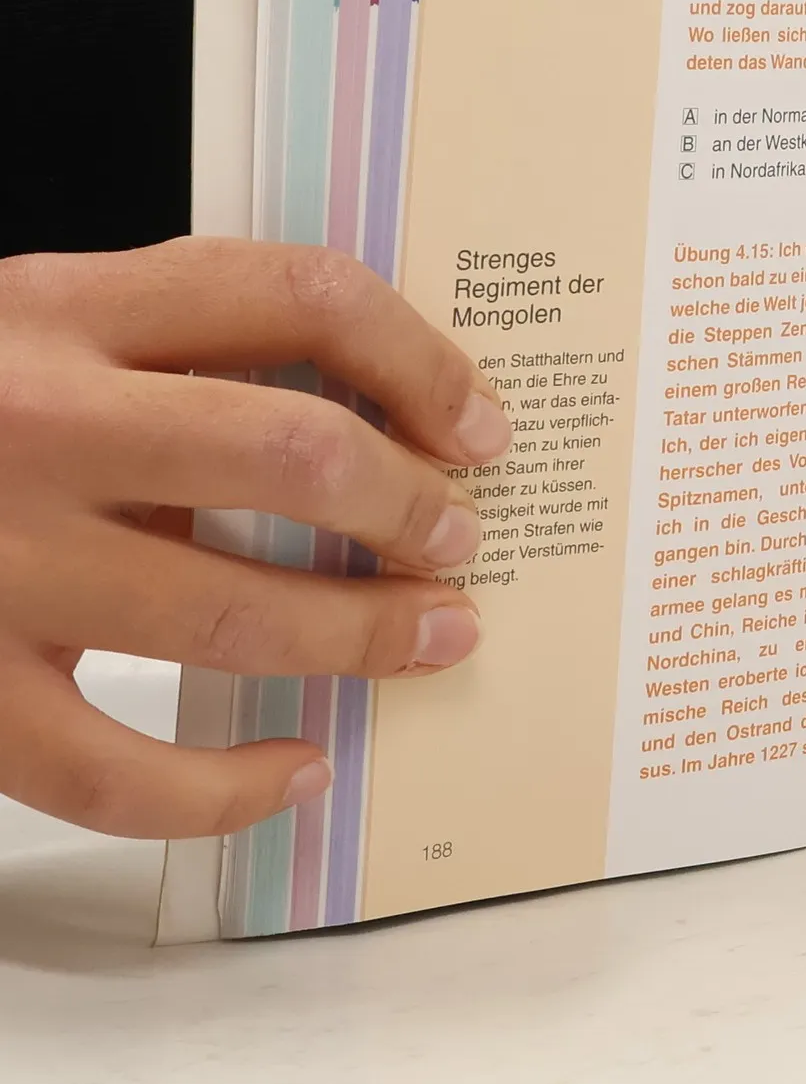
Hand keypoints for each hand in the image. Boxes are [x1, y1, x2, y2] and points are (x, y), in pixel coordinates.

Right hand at [0, 238, 511, 839]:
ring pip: (228, 614)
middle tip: (461, 540)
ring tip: (437, 638)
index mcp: (59, 307)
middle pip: (289, 451)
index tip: (482, 426)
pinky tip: (296, 773)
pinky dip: (227, 790)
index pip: (295, 292)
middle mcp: (30, 422)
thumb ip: (171, 361)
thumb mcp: (36, 335)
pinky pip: (116, 771)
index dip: (422, 358)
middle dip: (408, 505)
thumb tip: (377, 433)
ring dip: (362, 636)